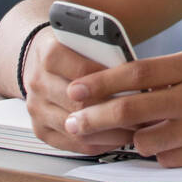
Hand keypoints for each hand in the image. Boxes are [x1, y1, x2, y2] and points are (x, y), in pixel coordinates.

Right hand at [21, 28, 137, 154]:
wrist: (38, 60)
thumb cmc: (72, 49)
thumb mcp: (85, 37)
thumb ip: (104, 50)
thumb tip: (135, 70)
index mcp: (49, 53)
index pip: (83, 73)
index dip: (111, 82)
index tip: (137, 88)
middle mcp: (39, 82)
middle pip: (79, 104)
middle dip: (115, 111)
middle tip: (144, 113)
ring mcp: (37, 108)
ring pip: (77, 128)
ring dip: (111, 132)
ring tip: (138, 129)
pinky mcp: (41, 129)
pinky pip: (73, 144)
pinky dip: (99, 143)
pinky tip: (120, 138)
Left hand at [63, 49, 181, 166]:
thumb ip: (181, 70)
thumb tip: (137, 83)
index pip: (136, 71)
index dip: (100, 81)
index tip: (76, 89)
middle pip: (131, 109)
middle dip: (95, 118)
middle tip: (73, 123)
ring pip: (146, 141)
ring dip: (135, 139)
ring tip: (134, 134)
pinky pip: (170, 160)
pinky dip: (163, 154)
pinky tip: (169, 145)